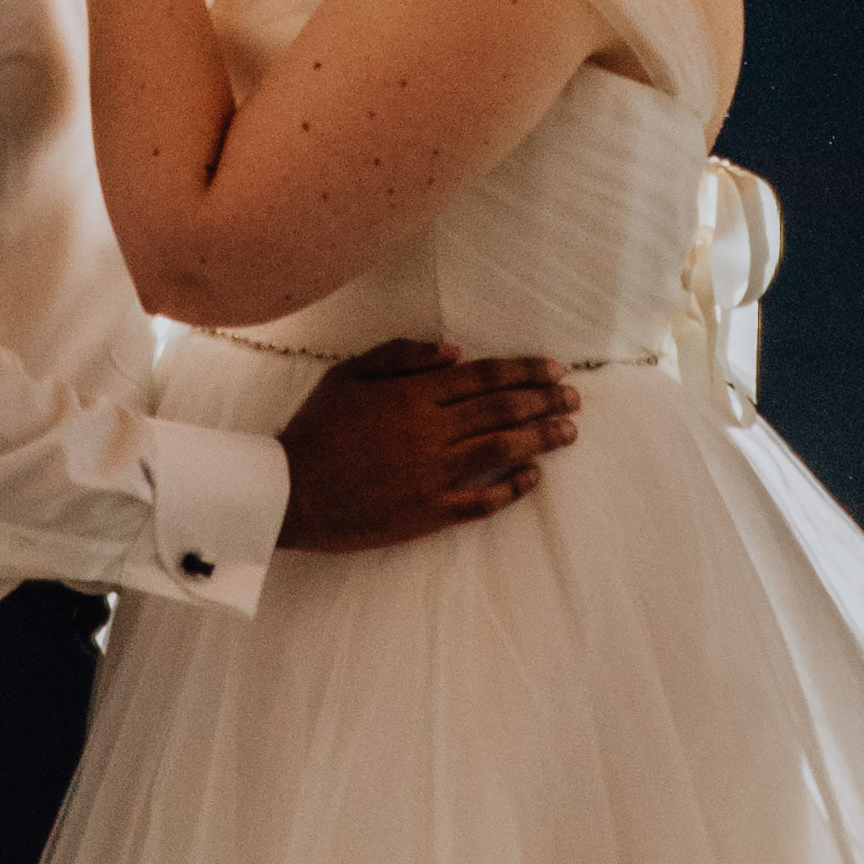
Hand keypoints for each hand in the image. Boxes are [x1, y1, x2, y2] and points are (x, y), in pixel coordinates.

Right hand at [277, 335, 578, 551]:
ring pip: (500, 451)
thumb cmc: (316, 430)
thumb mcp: (347, 375)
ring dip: (540, 440)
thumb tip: (454, 351)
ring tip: (569, 432)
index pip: (483, 377)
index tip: (554, 369)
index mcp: (412, 396)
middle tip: (573, 398)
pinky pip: (481, 501)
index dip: (524, 371)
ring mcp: (432, 475)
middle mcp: (430, 432)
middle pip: (501, 411)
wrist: (290, 493)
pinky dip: (511, 489)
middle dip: (543, 402)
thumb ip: (400, 357)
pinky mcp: (429, 512)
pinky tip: (533, 478)